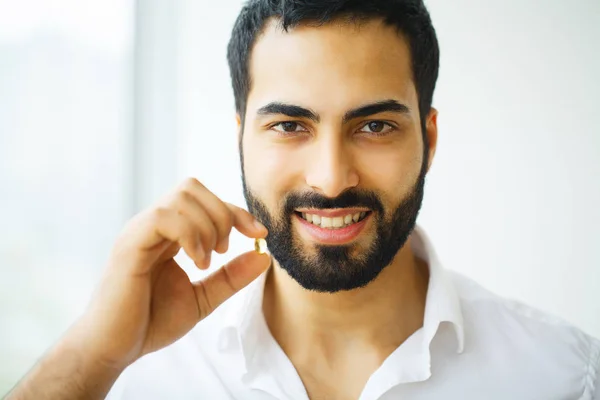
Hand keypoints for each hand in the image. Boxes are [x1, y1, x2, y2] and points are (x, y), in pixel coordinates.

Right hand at [72, 178, 268, 369]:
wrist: (114, 349)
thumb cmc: (151, 323)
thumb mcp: (203, 297)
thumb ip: (231, 277)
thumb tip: (264, 255)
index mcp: (168, 233)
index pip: (205, 201)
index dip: (236, 211)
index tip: (259, 234)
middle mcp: (152, 225)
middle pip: (193, 187)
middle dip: (222, 214)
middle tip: (222, 250)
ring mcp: (139, 231)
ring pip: (181, 197)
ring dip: (207, 227)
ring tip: (206, 262)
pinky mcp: (130, 244)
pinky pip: (163, 216)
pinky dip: (191, 234)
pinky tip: (196, 262)